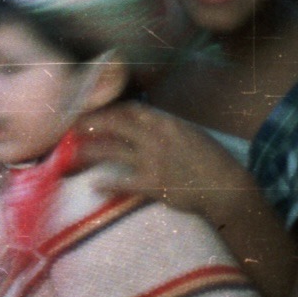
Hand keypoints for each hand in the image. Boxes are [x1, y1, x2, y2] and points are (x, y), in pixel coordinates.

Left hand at [77, 101, 247, 219]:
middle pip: (114, 124)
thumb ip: (163, 126)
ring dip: (89, 151)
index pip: (128, 109)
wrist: (228, 187)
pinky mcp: (153, 183)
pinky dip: (107, 184)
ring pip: (111, 151)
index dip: (106, 109)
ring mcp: (153, 160)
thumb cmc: (210, 160)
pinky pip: (123, 182)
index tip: (90, 111)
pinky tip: (94, 186)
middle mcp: (156, 137)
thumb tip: (140, 119)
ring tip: (72, 153)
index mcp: (165, 122)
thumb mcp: (188, 133)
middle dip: (90, 123)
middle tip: (70, 126)